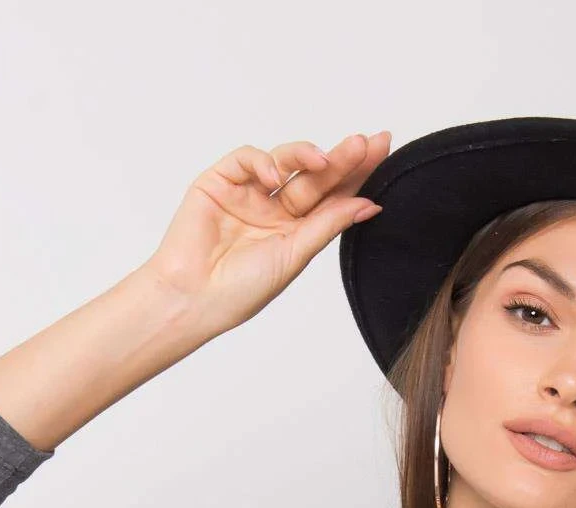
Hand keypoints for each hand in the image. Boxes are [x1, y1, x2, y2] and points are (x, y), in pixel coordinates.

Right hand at [140, 130, 391, 338]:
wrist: (193, 298)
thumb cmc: (241, 289)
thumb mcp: (295, 255)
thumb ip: (329, 224)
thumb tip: (370, 204)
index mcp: (295, 231)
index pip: (332, 196)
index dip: (356, 175)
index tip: (382, 152)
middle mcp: (274, 209)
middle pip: (315, 176)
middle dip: (341, 158)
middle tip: (369, 142)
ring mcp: (248, 193)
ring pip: (285, 162)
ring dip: (307, 155)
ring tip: (326, 159)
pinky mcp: (219, 181)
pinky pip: (247, 159)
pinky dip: (263, 161)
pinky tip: (276, 175)